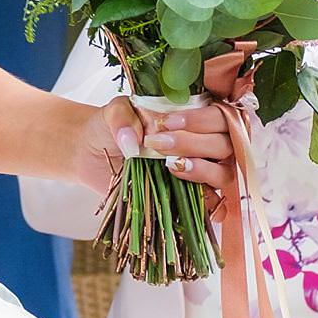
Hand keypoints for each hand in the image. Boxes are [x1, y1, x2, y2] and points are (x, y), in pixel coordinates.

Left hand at [69, 93, 239, 203]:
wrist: (93, 153)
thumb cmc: (110, 128)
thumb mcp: (113, 113)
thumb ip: (122, 117)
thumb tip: (132, 141)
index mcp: (194, 116)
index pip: (217, 115)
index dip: (200, 120)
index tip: (168, 123)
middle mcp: (203, 142)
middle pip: (224, 144)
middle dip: (195, 143)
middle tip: (160, 144)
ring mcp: (200, 170)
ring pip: (223, 172)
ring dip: (203, 170)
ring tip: (171, 166)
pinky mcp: (191, 195)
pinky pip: (215, 203)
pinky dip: (212, 205)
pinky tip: (199, 202)